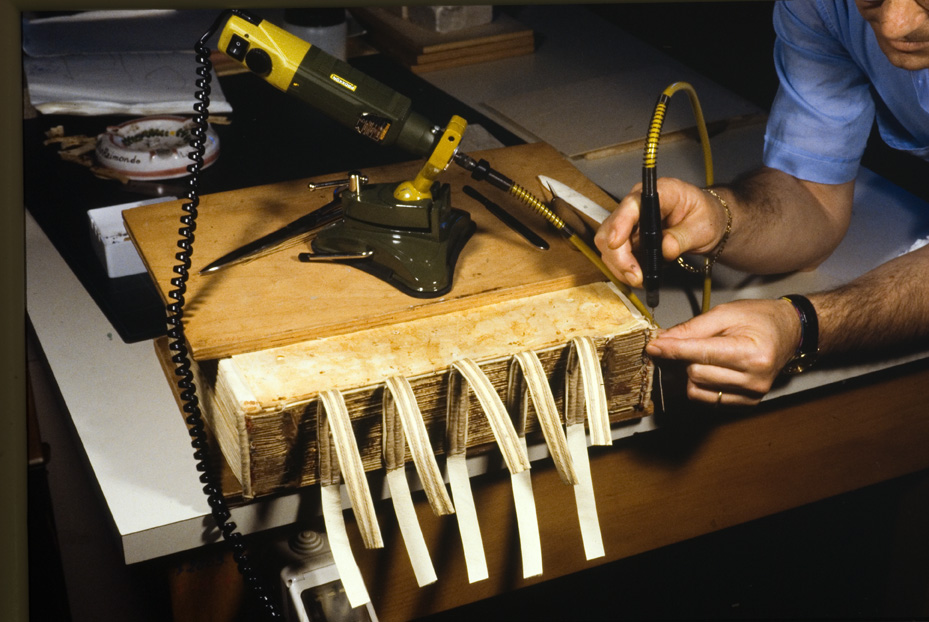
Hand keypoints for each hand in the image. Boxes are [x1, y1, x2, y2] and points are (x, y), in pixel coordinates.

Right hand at [594, 177, 728, 286]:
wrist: (705, 222)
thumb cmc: (705, 216)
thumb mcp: (703, 226)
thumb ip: (683, 237)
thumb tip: (665, 249)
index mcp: (658, 192)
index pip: (631, 205)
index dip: (620, 224)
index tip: (616, 244)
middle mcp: (638, 205)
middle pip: (611, 228)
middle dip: (619, 256)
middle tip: (635, 276)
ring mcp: (630, 222)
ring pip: (608, 244)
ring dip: (619, 266)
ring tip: (639, 279)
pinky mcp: (629, 238)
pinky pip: (616, 254)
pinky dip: (623, 269)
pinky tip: (638, 275)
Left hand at [646, 298, 800, 406]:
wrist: (790, 332)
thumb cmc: (760, 319)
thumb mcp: (726, 313)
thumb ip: (692, 328)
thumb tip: (662, 340)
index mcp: (752, 354)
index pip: (700, 354)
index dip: (673, 350)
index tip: (653, 347)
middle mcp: (754, 379)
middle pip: (695, 373)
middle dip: (686, 357)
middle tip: (694, 342)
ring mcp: (751, 395)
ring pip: (697, 389)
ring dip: (693, 371)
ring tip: (709, 354)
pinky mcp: (747, 404)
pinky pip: (707, 399)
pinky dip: (701, 384)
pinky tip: (713, 369)